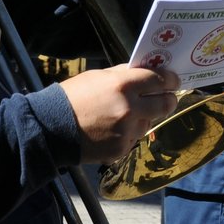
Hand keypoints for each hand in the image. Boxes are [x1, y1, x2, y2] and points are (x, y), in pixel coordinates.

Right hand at [58, 63, 179, 163]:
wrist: (50, 128)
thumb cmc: (72, 98)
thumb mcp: (97, 77)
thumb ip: (123, 75)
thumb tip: (146, 73)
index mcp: (124, 85)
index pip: (161, 80)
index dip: (171, 79)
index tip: (174, 80)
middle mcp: (130, 108)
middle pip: (166, 104)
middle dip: (168, 99)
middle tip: (165, 97)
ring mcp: (127, 131)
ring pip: (149, 122)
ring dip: (143, 118)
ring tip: (122, 116)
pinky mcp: (121, 150)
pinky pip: (134, 139)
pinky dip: (127, 134)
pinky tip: (110, 130)